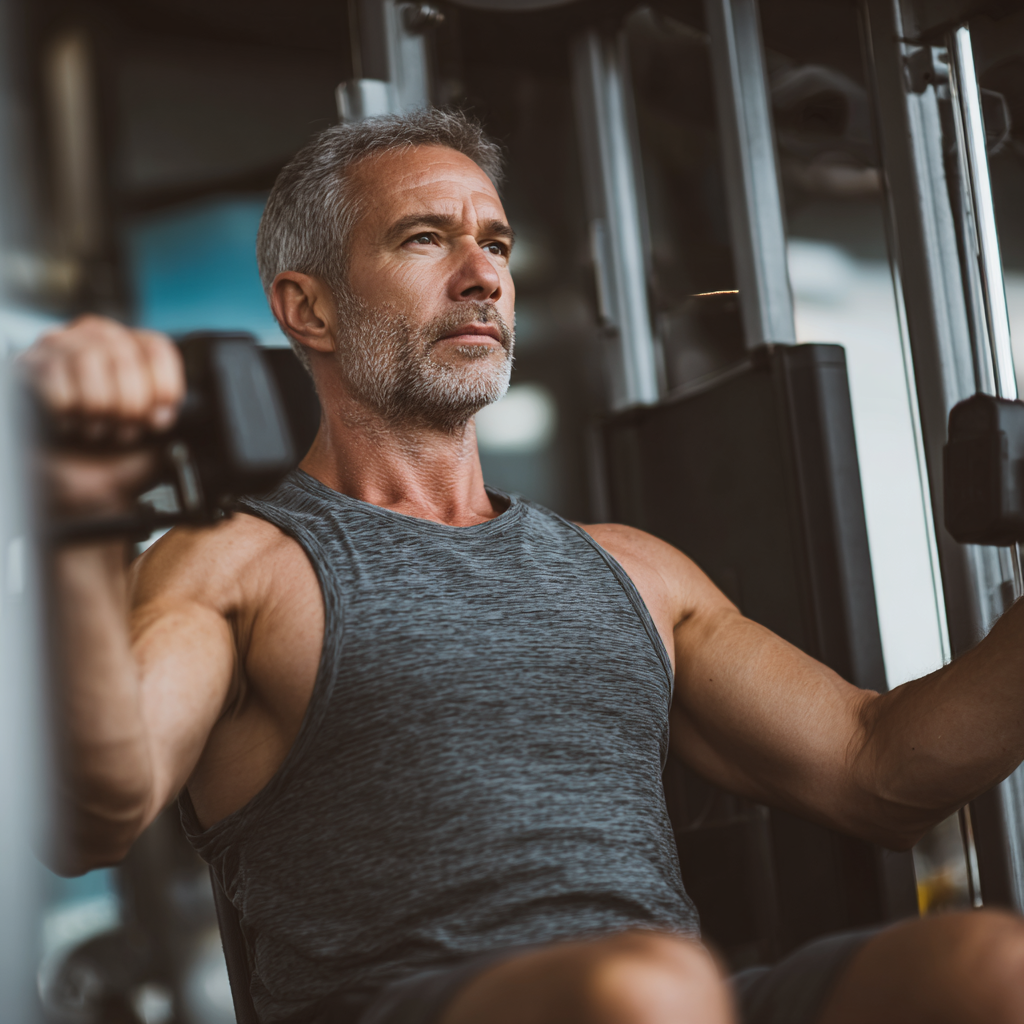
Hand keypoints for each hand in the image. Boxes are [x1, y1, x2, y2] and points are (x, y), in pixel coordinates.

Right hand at [19, 315, 184, 516]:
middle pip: (125, 354)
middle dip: (129, 405)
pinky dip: (66, 408)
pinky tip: (66, 421)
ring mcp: (60, 347)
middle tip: (121, 430)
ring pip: (90, 360)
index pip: (157, 347)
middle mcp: (97, 339)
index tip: (159, 418)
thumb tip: (184, 410)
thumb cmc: (109, 463)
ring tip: (93, 428)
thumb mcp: (153, 442)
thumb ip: (172, 419)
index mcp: (134, 351)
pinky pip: (55, 376)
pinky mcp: (29, 365)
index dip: (163, 386)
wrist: (67, 493)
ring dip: (96, 408)